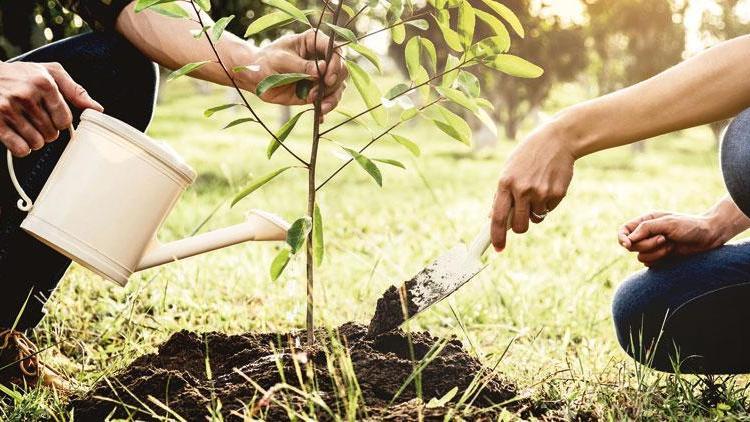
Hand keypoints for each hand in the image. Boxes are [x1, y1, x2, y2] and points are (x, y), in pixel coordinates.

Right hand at [0, 62, 102, 156]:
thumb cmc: (21, 74)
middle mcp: (26, 95)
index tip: (52, 116)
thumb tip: (97, 108)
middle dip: (47, 131)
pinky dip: (21, 148)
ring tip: (26, 126)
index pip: (65, 120)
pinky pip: (20, 149)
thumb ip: (75, 90)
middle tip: (36, 119)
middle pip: (52, 133)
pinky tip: (17, 136)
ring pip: (37, 143)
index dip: (60, 122)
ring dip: (35, 140)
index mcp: (43, 83)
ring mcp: (8, 109)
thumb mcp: (50, 72)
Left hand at [242, 29, 347, 114]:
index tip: (327, 78)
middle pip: (341, 69)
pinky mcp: (317, 91)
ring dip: (332, 98)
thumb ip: (301, 66)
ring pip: (338, 87)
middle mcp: (322, 58)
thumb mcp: (281, 60)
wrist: (256, 78)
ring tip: (321, 106)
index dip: (336, 63)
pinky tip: (320, 116)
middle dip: (334, 82)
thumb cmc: (266, 61)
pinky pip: (328, 100)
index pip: (335, 50)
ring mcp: (321, 76)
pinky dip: (326, 108)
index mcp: (313, 42)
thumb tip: (321, 70)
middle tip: (320, 91)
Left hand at [490, 120, 574, 250]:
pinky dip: (547, 203)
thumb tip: (493, 217)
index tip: (498, 248)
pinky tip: (548, 185)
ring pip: (536, 218)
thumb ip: (501, 194)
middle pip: (519, 226)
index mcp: (506, 183)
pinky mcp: (557, 193)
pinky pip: (549, 209)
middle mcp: (522, 190)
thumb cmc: (529, 155)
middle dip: (519, 228)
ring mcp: (541, 192)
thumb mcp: (509, 169)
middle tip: (521, 219)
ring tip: (537, 190)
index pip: (498, 217)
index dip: (497, 236)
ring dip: (535, 212)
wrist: (558, 139)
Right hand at [618, 212, 725, 266]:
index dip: (622, 238)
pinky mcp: (659, 258)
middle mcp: (646, 234)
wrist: (708, 237)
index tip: (628, 244)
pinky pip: (649, 264)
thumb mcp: (667, 223)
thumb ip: (645, 228)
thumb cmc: (689, 226)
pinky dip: (660, 260)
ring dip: (656, 253)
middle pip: (631, 246)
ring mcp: (652, 247)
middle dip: (647, 245)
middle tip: (663, 239)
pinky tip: (672, 252)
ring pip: (640, 257)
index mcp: (645, 221)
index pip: (624, 231)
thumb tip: (628, 239)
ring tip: (671, 245)